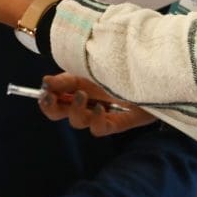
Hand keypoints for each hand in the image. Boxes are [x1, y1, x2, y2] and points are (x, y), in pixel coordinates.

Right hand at [38, 73, 155, 136]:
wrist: (151, 72)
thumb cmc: (120, 67)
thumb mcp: (90, 67)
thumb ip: (68, 77)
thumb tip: (46, 81)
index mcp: (75, 87)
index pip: (52, 99)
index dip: (45, 98)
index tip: (44, 91)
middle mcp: (84, 102)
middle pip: (58, 113)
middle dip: (51, 107)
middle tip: (52, 97)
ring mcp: (99, 114)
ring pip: (77, 122)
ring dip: (75, 110)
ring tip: (83, 95)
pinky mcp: (116, 123)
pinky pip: (99, 129)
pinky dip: (96, 121)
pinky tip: (101, 108)